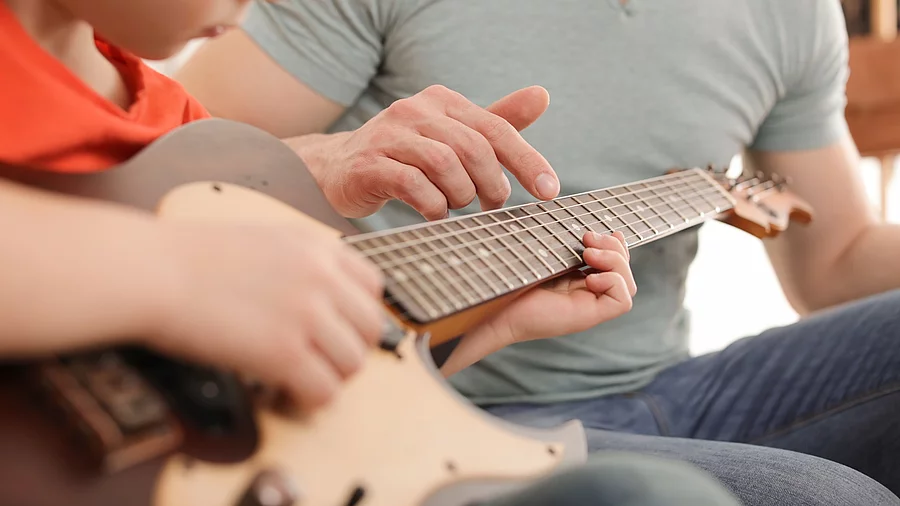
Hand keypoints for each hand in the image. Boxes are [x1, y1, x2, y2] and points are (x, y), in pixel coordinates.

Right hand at [149, 220, 384, 411]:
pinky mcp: (284, 354)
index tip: (338, 328)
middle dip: (348, 348)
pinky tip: (286, 393)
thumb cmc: (190, 257)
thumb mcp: (264, 238)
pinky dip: (311, 399)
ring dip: (330, 376)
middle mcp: (322, 279)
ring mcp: (306, 316)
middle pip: (370, 328)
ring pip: (354, 363)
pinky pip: (325, 391)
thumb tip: (322, 294)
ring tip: (300, 378)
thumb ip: (302, 261)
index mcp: (317, 248)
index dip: (357, 313)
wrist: (153, 271)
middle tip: (320, 359)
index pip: (373, 287)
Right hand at [293, 85, 560, 219]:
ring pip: (444, 165)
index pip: (496, 127)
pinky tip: (435, 215)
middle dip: (492, 184)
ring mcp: (389, 136)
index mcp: (442, 101)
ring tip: (458, 207)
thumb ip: (495, 120)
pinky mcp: (369, 165)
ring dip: (461, 195)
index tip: (550, 192)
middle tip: (493, 207)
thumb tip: (542, 95)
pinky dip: (433, 206)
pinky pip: (413, 186)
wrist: (337, 168)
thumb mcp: (452, 134)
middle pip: (473, 148)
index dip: (527, 160)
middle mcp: (416, 111)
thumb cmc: (405, 155)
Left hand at [441, 231, 635, 375]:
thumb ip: (559, 241)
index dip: (613, 244)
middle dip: (614, 247)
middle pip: (624, 270)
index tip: (595, 230)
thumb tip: (579, 226)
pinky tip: (590, 277)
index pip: (612, 261)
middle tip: (587, 238)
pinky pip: (622, 301)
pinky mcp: (589, 316)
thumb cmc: (509, 278)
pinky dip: (614, 282)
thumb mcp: (540, 252)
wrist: (493, 306)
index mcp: (575, 279)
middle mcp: (585, 294)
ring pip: (628, 285)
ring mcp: (588, 306)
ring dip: (616, 261)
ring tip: (588, 253)